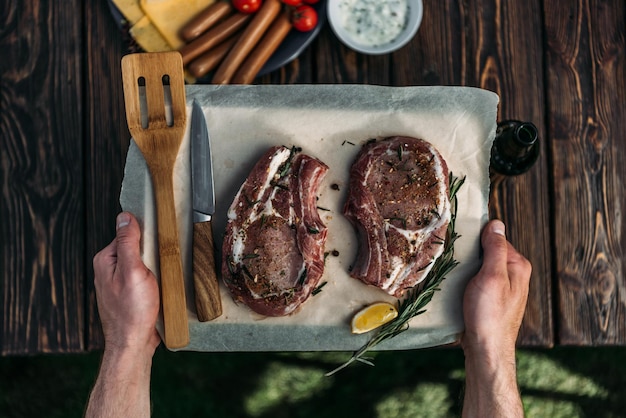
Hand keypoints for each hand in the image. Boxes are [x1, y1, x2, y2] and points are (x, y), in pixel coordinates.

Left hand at [93, 212, 160, 354]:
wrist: (134, 343)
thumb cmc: (132, 311)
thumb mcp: (132, 271)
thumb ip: (128, 243)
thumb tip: (124, 216)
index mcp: (106, 260)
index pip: (128, 234)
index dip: (145, 236)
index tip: (158, 242)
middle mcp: (109, 270)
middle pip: (136, 248)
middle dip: (152, 253)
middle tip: (161, 264)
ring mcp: (120, 282)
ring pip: (143, 263)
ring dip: (156, 267)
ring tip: (163, 277)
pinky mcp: (131, 293)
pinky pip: (146, 278)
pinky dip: (156, 279)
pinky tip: (162, 286)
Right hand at [461, 219, 530, 356]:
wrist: (486, 349)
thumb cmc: (489, 315)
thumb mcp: (492, 276)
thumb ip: (495, 249)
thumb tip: (496, 223)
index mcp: (518, 266)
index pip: (496, 239)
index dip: (478, 239)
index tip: (460, 241)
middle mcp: (514, 275)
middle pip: (488, 252)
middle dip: (471, 254)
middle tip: (455, 258)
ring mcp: (503, 288)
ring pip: (481, 267)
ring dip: (467, 268)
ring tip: (454, 273)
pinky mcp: (491, 299)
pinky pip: (478, 281)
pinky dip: (467, 280)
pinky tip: (457, 286)